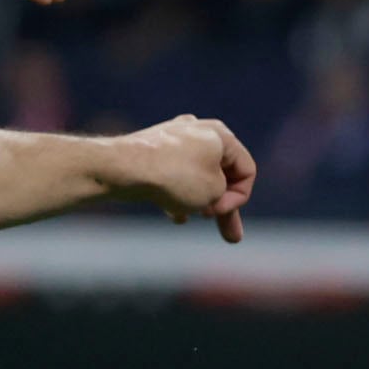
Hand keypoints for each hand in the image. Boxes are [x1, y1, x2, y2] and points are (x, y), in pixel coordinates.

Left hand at [104, 115, 255, 242]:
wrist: (122, 168)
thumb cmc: (174, 177)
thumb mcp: (214, 192)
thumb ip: (225, 196)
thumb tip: (213, 195)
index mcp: (220, 135)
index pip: (246, 170)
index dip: (239, 198)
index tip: (220, 211)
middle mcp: (199, 130)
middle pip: (221, 175)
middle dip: (224, 207)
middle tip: (231, 238)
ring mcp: (174, 138)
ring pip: (195, 177)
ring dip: (198, 201)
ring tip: (190, 217)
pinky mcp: (152, 150)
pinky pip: (173, 176)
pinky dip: (177, 195)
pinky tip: (174, 215)